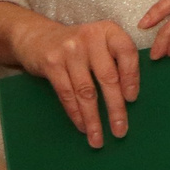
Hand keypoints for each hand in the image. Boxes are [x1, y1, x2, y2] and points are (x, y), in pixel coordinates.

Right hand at [5, 13, 141, 148]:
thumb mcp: (99, 43)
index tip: (132, 99)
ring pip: (86, 91)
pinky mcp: (51, 63)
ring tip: (98, 138)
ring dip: (93, 118)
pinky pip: (67, 93)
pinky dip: (76, 113)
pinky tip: (82, 126)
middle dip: (115, 108)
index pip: (127, 53)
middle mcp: (90, 37)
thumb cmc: (78, 46)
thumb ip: (115, 61)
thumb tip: (130, 98)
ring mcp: (69, 50)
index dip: (132, 77)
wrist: (37, 36)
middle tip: (120, 130)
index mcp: (108, 31)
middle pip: (108, 77)